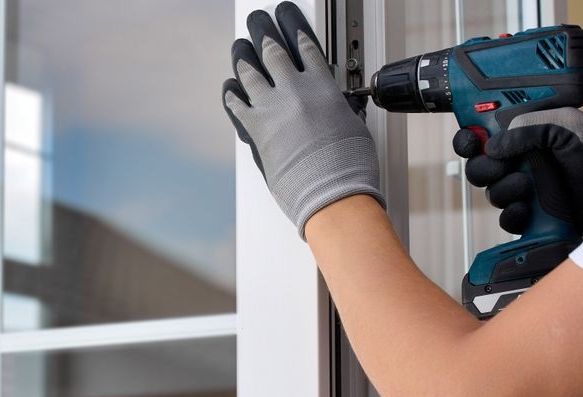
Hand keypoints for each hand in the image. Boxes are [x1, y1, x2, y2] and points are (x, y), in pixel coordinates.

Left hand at [222, 2, 384, 239]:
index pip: (305, 45)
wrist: (331, 193)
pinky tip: (229, 87)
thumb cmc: (348, 167)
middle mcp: (294, 92)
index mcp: (323, 87)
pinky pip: (237, 105)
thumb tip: (340, 110)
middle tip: (257, 22)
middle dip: (263, 32)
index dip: (293, 26)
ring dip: (242, 56)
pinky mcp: (256, 131)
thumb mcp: (354, 127)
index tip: (287, 16)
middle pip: (273, 51)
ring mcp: (272, 110)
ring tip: (239, 46)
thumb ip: (340, 110)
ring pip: (250, 72)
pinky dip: (231, 94)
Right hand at [453, 108, 582, 234]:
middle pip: (480, 167)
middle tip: (501, 166)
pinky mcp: (531, 215)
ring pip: (491, 193)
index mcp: (526, 136)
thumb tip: (494, 145)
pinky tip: (526, 209)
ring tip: (525, 186)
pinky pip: (505, 219)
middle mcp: (522, 162)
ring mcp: (525, 189)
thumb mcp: (568, 126)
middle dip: (484, 168)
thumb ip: (530, 127)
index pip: (485, 136)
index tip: (472, 142)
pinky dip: (511, 215)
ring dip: (502, 190)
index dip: (470, 139)